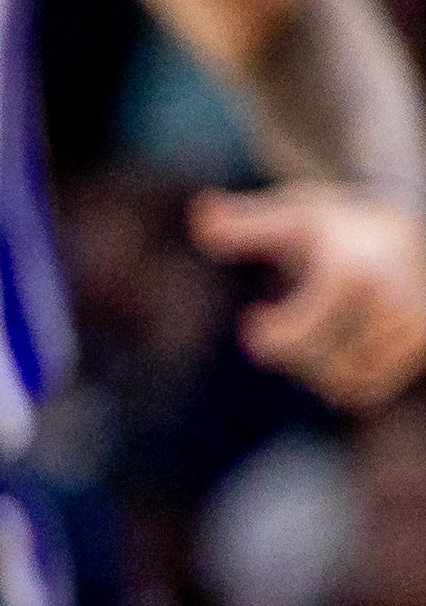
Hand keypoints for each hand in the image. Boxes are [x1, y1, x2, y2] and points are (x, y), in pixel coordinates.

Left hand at [194, 184, 425, 406]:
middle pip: (323, 364)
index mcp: (350, 271)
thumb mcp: (289, 216)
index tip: (254, 324)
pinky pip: (368, 390)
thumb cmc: (332, 226)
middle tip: (273, 336)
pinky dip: (340, 383)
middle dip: (290, 354)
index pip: (306, 333)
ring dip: (314, 372)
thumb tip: (202, 217)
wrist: (404, 228)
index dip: (275, 339)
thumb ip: (243, 224)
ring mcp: (411, 326)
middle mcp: (389, 301)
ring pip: (346, 383)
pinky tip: (328, 354)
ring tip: (303, 340)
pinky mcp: (421, 344)